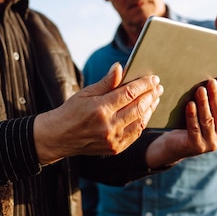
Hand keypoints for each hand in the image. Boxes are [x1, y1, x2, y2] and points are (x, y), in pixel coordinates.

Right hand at [33, 63, 163, 164]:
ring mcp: (112, 139)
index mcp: (100, 109)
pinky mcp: (114, 149)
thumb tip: (120, 67)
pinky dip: (142, 122)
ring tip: (155, 98)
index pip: (129, 93)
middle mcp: (108, 125)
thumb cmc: (71, 111)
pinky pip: (135, 135)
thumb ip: (106, 82)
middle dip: (151, 95)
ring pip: (139, 122)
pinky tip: (146, 113)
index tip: (153, 78)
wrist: (58, 137)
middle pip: (138, 107)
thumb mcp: (86, 93)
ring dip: (150, 109)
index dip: (144, 84)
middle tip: (158, 87)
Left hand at [145, 76, 216, 167]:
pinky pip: (194, 128)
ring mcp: (210, 144)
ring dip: (204, 103)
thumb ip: (215, 102)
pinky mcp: (196, 146)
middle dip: (215, 96)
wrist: (175, 146)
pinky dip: (192, 115)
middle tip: (211, 81)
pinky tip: (190, 104)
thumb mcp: (206, 114)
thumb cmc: (192, 125)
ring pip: (207, 120)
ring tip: (200, 90)